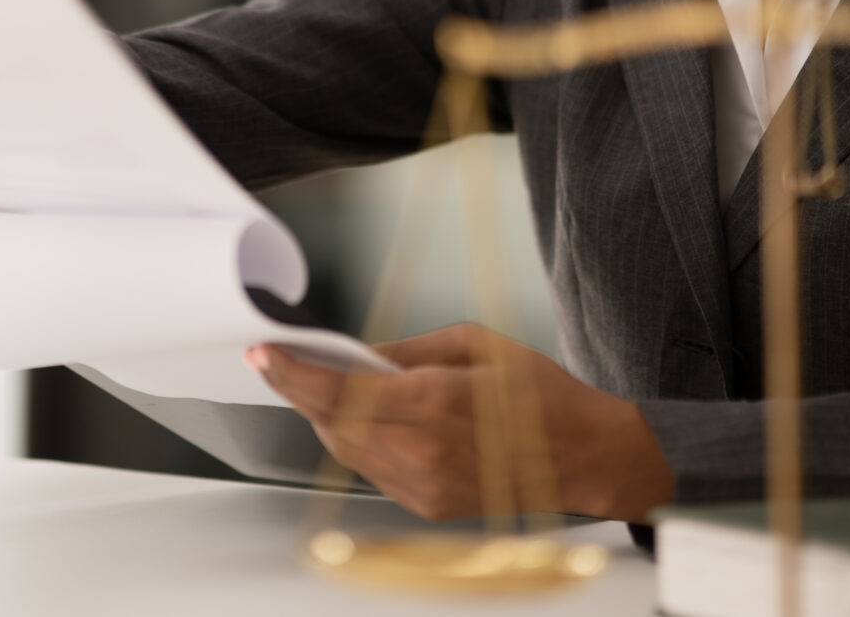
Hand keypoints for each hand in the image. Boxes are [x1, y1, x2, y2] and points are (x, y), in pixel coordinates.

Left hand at [248, 323, 674, 522]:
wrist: (585, 456)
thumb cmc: (540, 396)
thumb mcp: (476, 344)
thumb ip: (409, 351)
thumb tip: (358, 357)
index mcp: (436, 403)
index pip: (340, 392)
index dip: (293, 373)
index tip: (263, 353)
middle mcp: (424, 451)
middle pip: (332, 425)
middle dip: (304, 391)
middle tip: (289, 360)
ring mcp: (424, 486)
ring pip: (347, 451)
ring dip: (328, 417)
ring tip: (329, 385)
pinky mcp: (428, 506)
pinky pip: (373, 471)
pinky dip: (360, 441)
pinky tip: (370, 418)